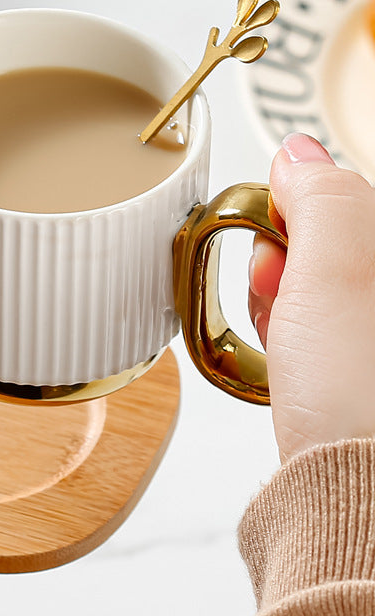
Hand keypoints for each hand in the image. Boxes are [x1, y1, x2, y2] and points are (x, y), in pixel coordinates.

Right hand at [249, 133, 374, 460]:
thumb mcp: (334, 273)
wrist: (350, 490)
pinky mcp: (352, 358)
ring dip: (279, 297)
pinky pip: (309, 318)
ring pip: (310, 281)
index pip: (340, 197)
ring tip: (282, 335)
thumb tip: (298, 151)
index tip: (276, 242)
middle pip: (323, 240)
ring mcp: (364, 328)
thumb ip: (321, 198)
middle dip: (283, 261)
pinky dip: (285, 328)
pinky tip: (285, 353)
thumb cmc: (355, 397)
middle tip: (281, 294)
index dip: (295, 214)